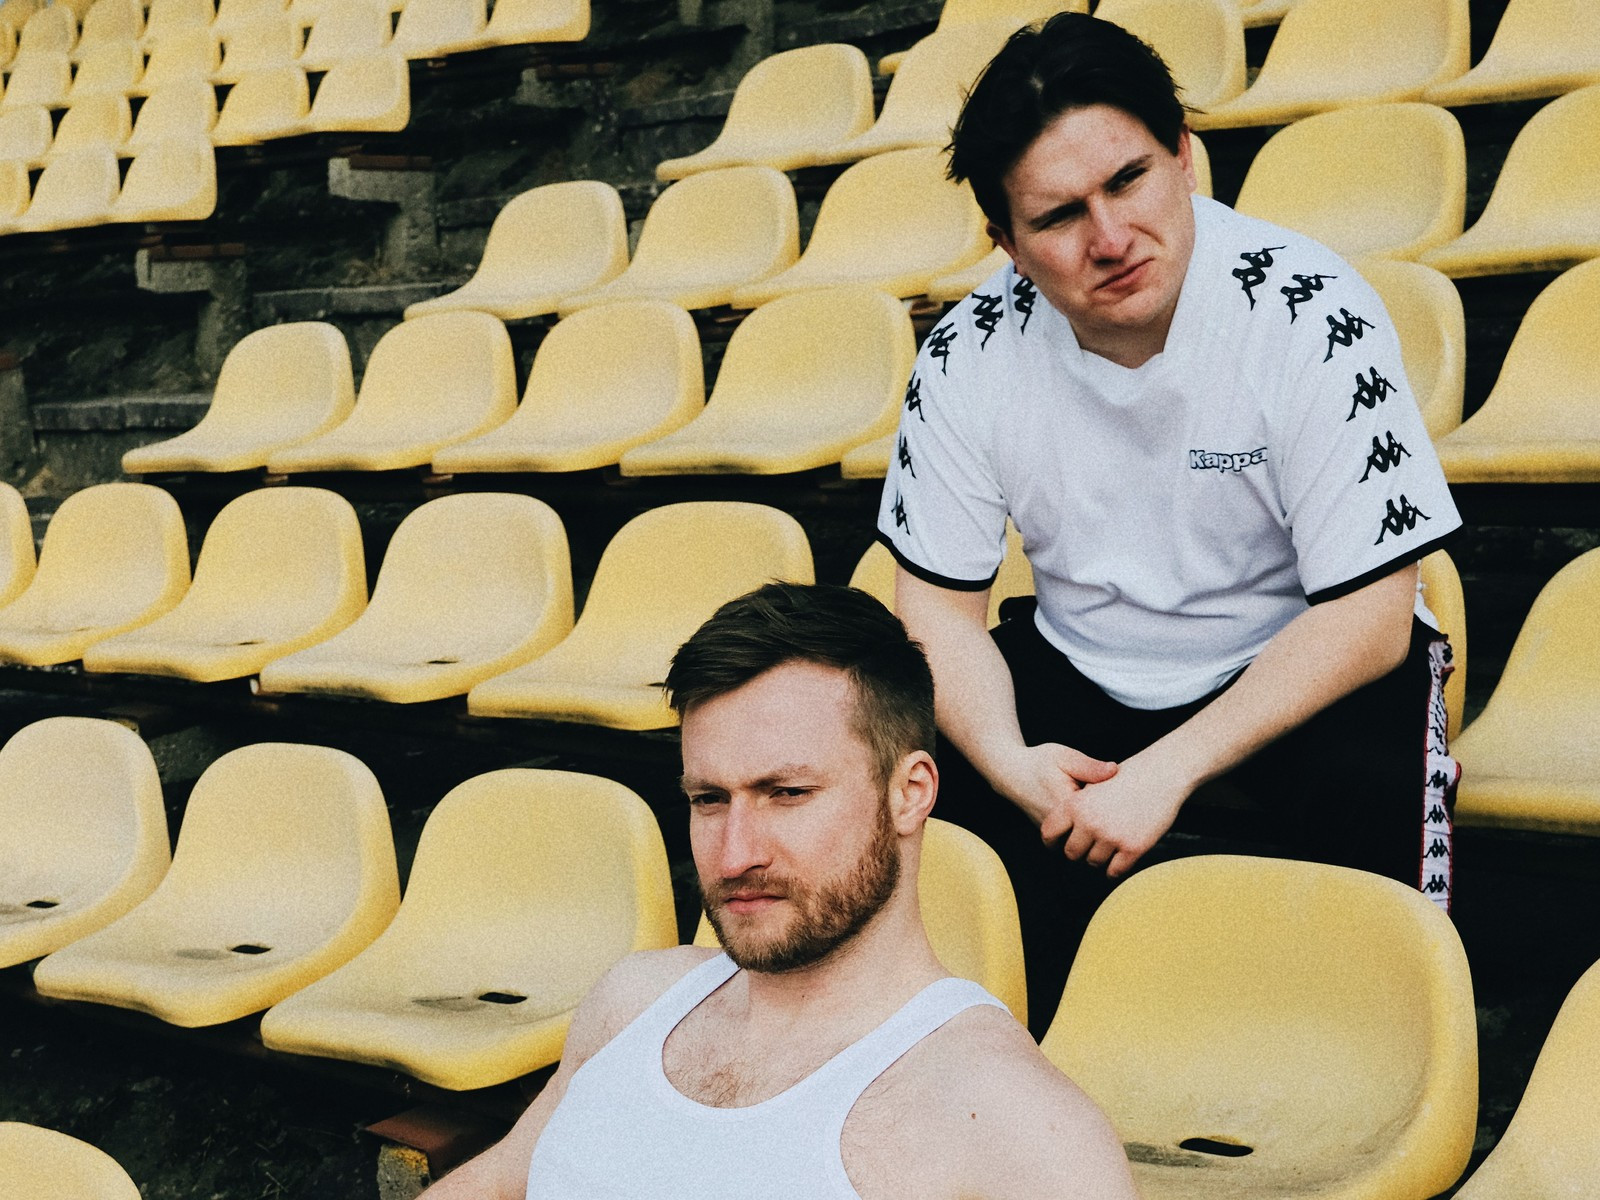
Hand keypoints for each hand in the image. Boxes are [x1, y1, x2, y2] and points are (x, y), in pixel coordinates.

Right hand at [988, 742, 1117, 830]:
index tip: (1123, 793)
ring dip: (1097, 828)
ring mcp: (1055, 834)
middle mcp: (1061, 825)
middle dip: (1109, 821)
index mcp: (1068, 806)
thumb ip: (1090, 766)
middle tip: (1117, 805)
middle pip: (1097, 831)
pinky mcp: (1052, 836)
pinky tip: (1090, 813)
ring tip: (1106, 812)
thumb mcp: (1065, 756)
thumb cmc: (1038, 761)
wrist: (1009, 772)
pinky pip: (1075, 837)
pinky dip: (1085, 828)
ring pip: (1086, 839)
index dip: (1117, 805)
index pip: (1103, 815)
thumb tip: (1115, 771)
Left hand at [1053, 751, 1191, 878]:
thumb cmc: (1129, 776)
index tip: (1058, 845)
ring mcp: (1111, 836)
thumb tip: (1064, 828)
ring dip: (1099, 858)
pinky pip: (1115, 871)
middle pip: (1072, 853)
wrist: (1162, 774)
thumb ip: (1077, 806)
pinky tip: (1119, 858)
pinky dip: (1115, 868)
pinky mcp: (1133, 847)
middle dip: (1078, 852)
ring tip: (1107, 846)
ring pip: (1093, 862)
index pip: (1049, 833)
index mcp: (1075, 804)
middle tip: (1087, 847)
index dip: (1052, 842)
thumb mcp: (1094, 783)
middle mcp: (1090, 822)